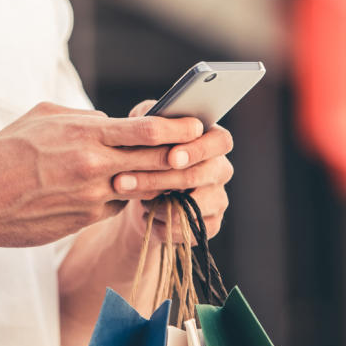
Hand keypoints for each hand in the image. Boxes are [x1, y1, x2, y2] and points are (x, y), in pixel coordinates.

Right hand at [0, 102, 205, 248]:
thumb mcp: (41, 118)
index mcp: (85, 135)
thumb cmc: (4, 153)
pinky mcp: (85, 220)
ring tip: (178, 172)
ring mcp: (92, 197)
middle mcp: (94, 166)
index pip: (147, 130)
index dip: (179, 128)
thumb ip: (81, 117)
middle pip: (156, 160)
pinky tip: (134, 191)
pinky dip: (128, 196)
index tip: (198, 125)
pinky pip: (117, 204)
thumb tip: (109, 120)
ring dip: (161, 180)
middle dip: (184, 155)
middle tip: (205, 150)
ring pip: (142, 186)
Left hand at [112, 99, 233, 247]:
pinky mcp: (211, 224)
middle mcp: (220, 168)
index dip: (197, 149)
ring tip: (137, 200)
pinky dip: (165, 226)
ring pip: (193, 204)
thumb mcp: (144, 131)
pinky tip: (150, 217)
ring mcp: (218, 198)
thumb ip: (147, 117)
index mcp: (212, 140)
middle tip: (124, 181)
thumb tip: (146, 116)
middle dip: (160, 178)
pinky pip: (191, 229)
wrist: (143, 193)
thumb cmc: (146, 153)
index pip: (220, 141)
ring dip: (159, 204)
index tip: (171, 157)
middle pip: (200, 174)